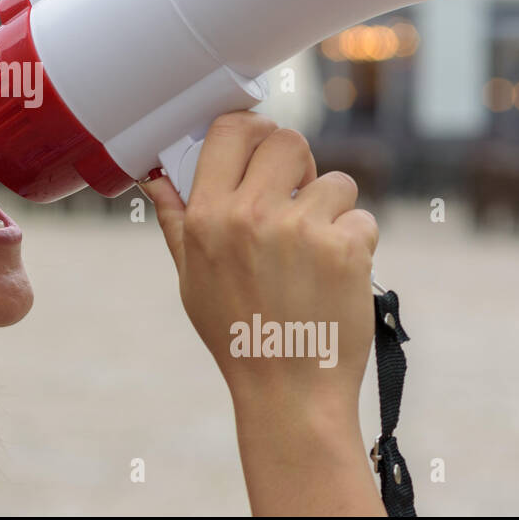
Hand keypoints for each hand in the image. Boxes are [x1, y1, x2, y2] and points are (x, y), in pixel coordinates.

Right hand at [139, 111, 377, 426]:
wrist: (289, 390)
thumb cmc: (237, 335)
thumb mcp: (192, 277)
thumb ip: (177, 220)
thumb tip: (157, 177)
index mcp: (208, 216)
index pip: (230, 130)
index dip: (253, 129)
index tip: (262, 144)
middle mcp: (251, 215)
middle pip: (287, 140)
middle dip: (298, 164)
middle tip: (298, 194)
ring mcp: (301, 229)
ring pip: (335, 180)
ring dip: (332, 209)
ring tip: (317, 252)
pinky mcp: (346, 247)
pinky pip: (361, 218)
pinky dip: (356, 243)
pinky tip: (336, 276)